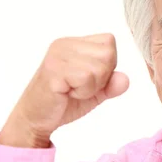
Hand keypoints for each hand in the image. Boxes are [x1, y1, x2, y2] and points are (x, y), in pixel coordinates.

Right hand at [0, 34, 128, 147]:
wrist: (35, 118)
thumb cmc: (62, 102)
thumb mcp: (94, 92)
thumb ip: (111, 84)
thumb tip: (125, 79)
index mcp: (74, 43)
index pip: (109, 42)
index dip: (107, 66)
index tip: (88, 79)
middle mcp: (65, 44)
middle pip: (108, 54)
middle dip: (101, 78)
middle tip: (80, 87)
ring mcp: (58, 56)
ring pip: (99, 67)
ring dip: (90, 87)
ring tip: (72, 90)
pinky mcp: (54, 71)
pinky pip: (86, 78)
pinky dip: (82, 92)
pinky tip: (67, 94)